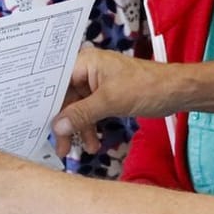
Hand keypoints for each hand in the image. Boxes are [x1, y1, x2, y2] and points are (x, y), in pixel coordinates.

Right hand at [52, 47, 181, 156]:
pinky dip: (89, 127)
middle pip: (65, 98)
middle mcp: (87, 70)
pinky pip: (90, 112)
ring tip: (76, 151)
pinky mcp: (107, 96)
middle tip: (60, 146)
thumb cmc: (147, 86)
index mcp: (85, 62)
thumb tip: (58, 126)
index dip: (45, 102)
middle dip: (63, 123)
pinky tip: (93, 144)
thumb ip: (82, 114)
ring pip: (77, 108)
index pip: (55, 81)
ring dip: (77, 129)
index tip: (36, 123)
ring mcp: (97, 84)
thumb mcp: (111, 101)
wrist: (177, 91)